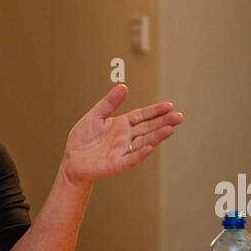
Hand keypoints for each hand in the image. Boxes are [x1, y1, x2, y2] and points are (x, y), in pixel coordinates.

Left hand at [60, 84, 183, 184]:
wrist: (72, 160)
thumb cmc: (83, 139)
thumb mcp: (95, 116)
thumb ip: (109, 103)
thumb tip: (123, 86)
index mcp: (121, 124)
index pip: (142, 116)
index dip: (155, 111)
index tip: (169, 106)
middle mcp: (125, 137)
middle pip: (147, 128)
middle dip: (163, 122)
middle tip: (179, 117)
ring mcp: (122, 150)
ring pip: (143, 142)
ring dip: (156, 137)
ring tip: (170, 130)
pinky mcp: (115, 164)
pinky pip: (130, 158)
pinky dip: (140, 154)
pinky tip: (150, 147)